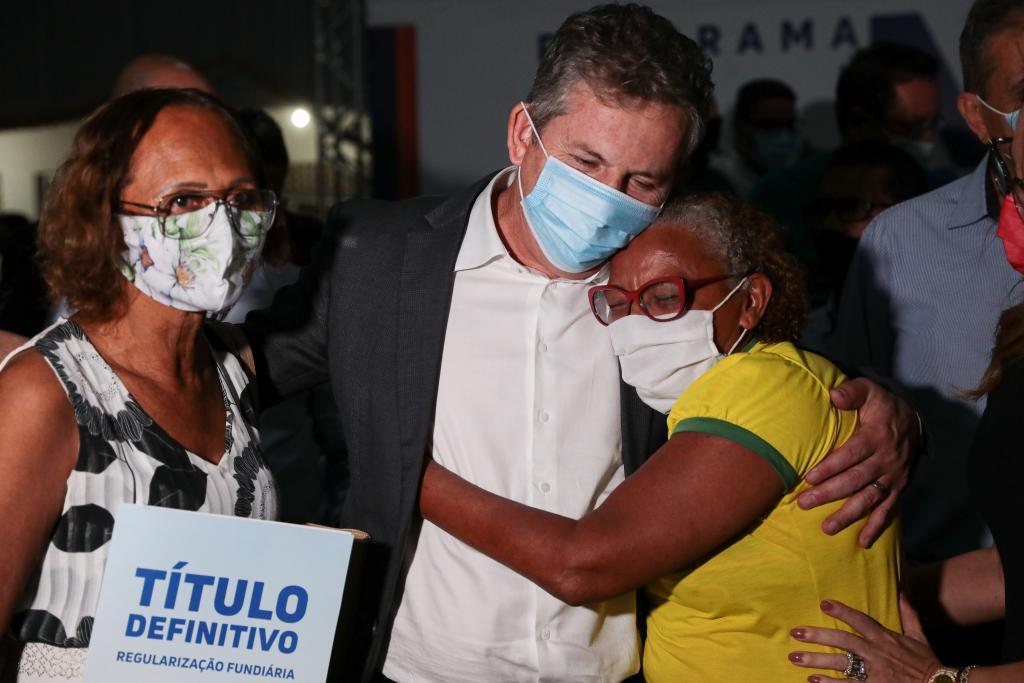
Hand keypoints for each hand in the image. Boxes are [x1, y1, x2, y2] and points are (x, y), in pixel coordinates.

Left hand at [789, 598, 940, 682]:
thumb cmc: (926, 663)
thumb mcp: (918, 636)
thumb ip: (908, 613)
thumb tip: (901, 589)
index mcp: (885, 639)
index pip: (861, 621)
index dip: (843, 611)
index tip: (823, 603)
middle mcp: (876, 654)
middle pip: (843, 641)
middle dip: (818, 636)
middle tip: (796, 632)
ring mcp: (873, 674)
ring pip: (840, 664)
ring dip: (816, 661)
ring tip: (795, 657)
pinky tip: (812, 681)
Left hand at [798, 378, 917, 546]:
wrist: (914, 420)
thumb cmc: (882, 406)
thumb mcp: (869, 391)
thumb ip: (852, 392)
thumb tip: (834, 395)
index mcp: (876, 437)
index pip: (851, 454)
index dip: (831, 467)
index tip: (809, 478)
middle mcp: (886, 460)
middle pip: (856, 480)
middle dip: (829, 493)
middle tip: (804, 503)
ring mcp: (893, 477)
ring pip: (869, 499)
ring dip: (848, 515)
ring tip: (826, 528)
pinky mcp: (898, 489)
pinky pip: (888, 510)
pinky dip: (876, 527)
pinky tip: (862, 542)